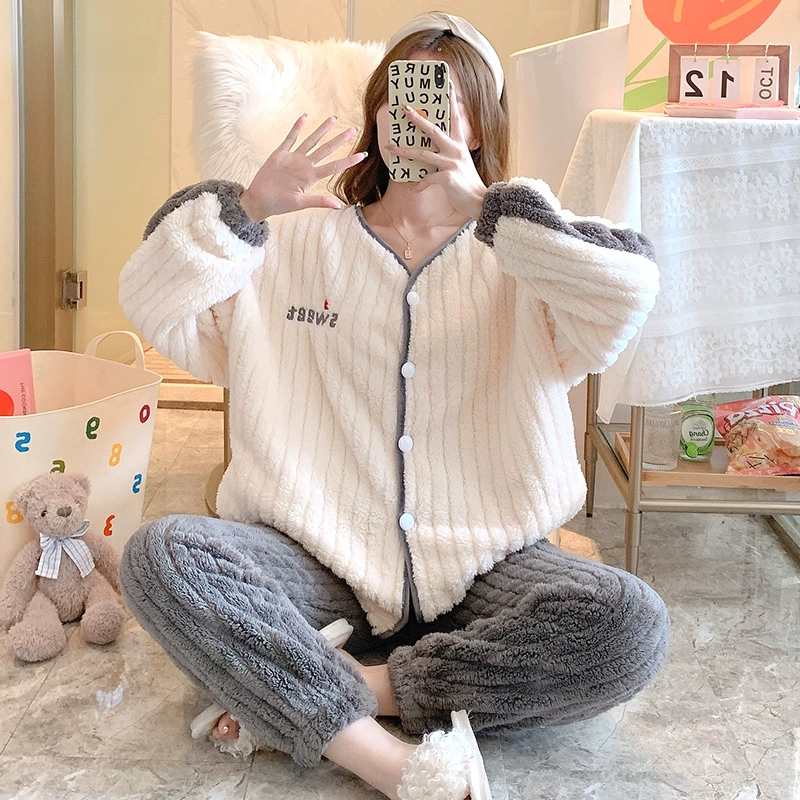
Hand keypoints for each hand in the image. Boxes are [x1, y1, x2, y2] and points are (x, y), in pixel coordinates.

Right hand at [239, 116, 366, 219]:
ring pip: (311, 140)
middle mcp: (305, 165)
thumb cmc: (279, 204)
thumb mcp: (300, 204)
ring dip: (322, 130)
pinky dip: (296, 128)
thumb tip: (338, 205)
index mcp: (311, 177)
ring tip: (333, 119)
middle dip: (340, 140)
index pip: (334, 167)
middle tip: (353, 130)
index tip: (363, 155)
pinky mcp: (280, 154)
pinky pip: (290, 138)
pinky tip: (304, 117)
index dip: (348, 160)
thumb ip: (319, 201)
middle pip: (326, 149)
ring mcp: (293, 158)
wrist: (259, 200)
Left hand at [388, 86, 486, 218]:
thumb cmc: (467, 184)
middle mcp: (456, 150)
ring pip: (423, 154)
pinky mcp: (448, 178)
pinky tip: (413, 189)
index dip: (452, 101)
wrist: (479, 201)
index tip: (448, 84)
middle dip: (417, 119)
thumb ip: (449, 155)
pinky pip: (427, 179)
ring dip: (405, 152)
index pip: (455, 118)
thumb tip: (430, 153)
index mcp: (460, 145)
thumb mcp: (461, 164)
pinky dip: (419, 185)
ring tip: (392, 149)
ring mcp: (452, 163)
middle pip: (433, 130)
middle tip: (405, 109)